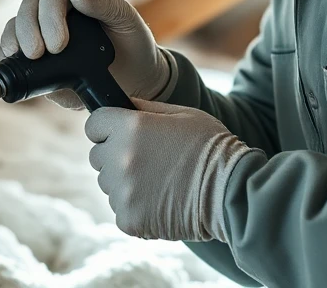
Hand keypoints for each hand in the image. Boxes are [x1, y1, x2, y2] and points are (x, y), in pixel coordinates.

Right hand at [0, 0, 171, 108]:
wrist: (135, 77)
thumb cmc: (131, 42)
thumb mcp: (125, 19)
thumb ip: (103, 2)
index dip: (50, 15)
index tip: (59, 44)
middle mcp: (53, 12)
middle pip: (28, 8)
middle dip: (28, 29)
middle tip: (38, 54)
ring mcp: (40, 34)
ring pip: (14, 26)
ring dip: (13, 39)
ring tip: (26, 58)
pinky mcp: (33, 60)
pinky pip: (9, 51)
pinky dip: (4, 56)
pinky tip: (12, 65)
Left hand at [85, 98, 252, 240]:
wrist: (232, 190)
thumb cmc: (211, 147)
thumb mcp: (180, 113)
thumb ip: (143, 108)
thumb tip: (119, 105)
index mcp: (130, 127)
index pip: (94, 125)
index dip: (107, 129)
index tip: (121, 135)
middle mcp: (120, 158)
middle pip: (98, 157)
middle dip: (115, 156)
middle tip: (149, 161)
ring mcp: (123, 192)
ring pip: (108, 185)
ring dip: (126, 184)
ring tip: (160, 183)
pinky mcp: (129, 220)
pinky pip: (120, 211)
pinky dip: (136, 209)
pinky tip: (161, 202)